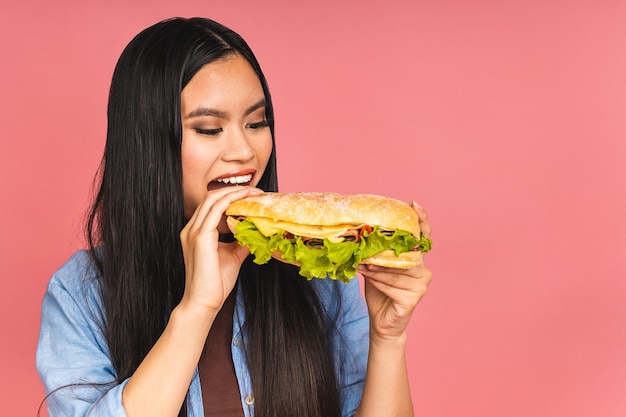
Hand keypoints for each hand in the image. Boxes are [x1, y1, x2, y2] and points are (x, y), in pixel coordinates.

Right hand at [179, 186, 262, 315]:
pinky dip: (231, 202)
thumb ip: (241, 241)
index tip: (252, 196)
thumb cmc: (215, 283)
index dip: (231, 195)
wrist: (203, 302)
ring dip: (235, 192)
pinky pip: (216, 210)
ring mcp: (193, 231)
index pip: (212, 204)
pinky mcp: (200, 237)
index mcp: (196, 232)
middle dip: (235, 190)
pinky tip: (246, 203)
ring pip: (213, 199)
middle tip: (257, 191)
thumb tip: (255, 230)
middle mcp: (191, 228)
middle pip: (212, 196)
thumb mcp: (233, 256)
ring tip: (254, 193)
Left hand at [358, 201, 432, 341]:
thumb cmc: (380, 291)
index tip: (413, 204)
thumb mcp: (376, 268)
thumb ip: (376, 254)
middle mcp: (424, 270)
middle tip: (366, 251)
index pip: (422, 237)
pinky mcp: (414, 298)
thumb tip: (361, 236)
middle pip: (405, 253)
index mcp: (416, 259)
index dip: (420, 219)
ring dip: (376, 269)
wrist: (382, 321)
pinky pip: (392, 284)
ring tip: (363, 267)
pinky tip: (370, 279)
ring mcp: (421, 285)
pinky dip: (378, 281)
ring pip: (396, 270)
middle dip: (384, 251)